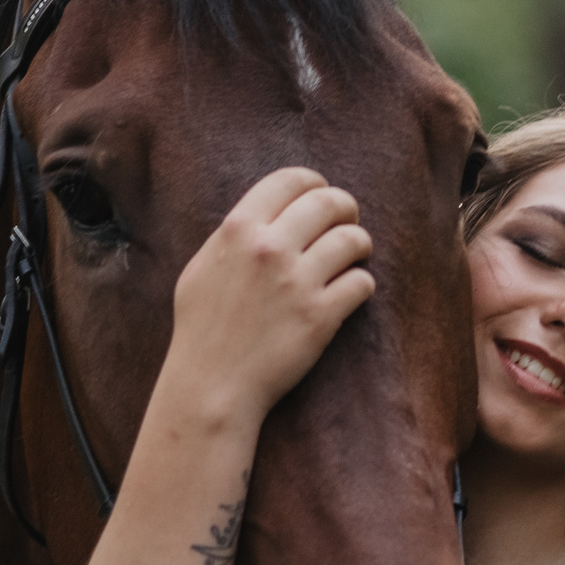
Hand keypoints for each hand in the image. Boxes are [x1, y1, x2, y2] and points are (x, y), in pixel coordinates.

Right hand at [157, 168, 374, 426]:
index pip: (291, 180)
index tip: (322, 193)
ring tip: (354, 256)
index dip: (315, 182)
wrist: (212, 385)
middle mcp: (269, 248)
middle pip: (330, 202)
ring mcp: (297, 282)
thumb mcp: (202, 267)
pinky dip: (361, 284)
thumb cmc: (202, 328)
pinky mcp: (320, 316)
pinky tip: (350, 291)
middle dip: (346, 208)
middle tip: (348, 221)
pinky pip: (362, 283)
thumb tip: (266, 214)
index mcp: (238, 230)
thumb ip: (233, 236)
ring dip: (359, 245)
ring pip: (353, 240)